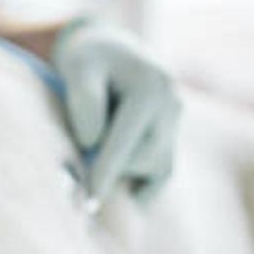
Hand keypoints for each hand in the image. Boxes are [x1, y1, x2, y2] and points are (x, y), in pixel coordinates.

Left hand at [53, 19, 181, 201]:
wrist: (110, 50)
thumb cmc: (88, 59)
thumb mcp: (78, 67)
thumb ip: (84, 101)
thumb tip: (93, 143)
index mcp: (151, 88)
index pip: (125, 141)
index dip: (105, 173)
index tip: (89, 203)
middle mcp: (172, 107)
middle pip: (142, 159)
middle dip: (109, 167)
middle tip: (77, 160)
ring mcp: (177, 124)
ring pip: (153, 169)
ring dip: (121, 171)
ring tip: (96, 151)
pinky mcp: (172, 139)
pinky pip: (162, 175)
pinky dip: (140, 188)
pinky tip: (118, 194)